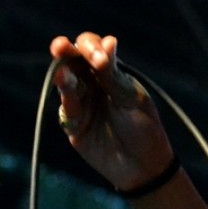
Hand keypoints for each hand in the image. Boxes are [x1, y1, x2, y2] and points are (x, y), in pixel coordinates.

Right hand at [49, 33, 174, 190]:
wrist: (145, 167)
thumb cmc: (144, 129)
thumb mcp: (132, 99)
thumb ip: (114, 74)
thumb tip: (108, 40)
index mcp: (110, 74)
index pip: (93, 49)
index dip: (91, 47)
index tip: (100, 57)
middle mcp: (92, 84)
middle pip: (72, 60)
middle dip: (65, 51)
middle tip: (61, 46)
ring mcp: (81, 103)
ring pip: (66, 81)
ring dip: (64, 74)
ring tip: (65, 72)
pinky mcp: (73, 123)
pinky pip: (66, 107)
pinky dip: (67, 97)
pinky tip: (67, 88)